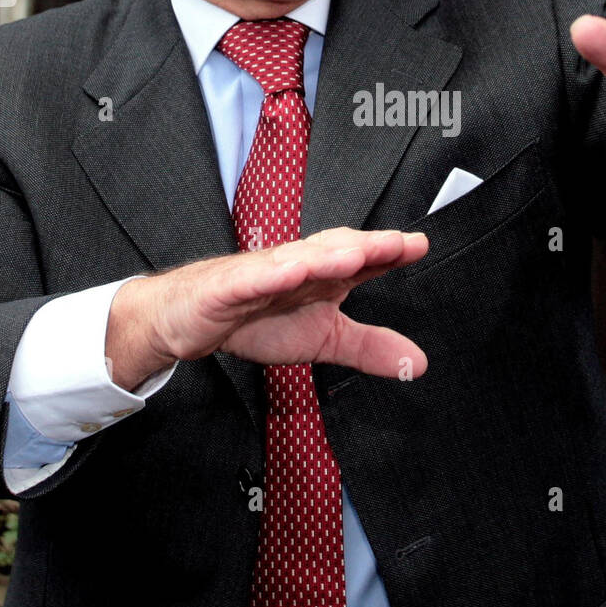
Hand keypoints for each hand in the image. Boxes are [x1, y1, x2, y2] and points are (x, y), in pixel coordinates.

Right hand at [106, 227, 428, 388]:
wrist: (186, 320)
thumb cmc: (254, 319)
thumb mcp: (323, 340)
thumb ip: (368, 347)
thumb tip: (417, 363)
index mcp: (321, 276)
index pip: (360, 260)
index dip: (389, 253)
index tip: (419, 246)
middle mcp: (295, 267)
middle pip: (333, 251)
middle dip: (365, 246)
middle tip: (398, 243)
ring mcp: (260, 274)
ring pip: (296, 260)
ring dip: (325, 255)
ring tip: (355, 254)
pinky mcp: (225, 288)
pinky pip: (248, 280)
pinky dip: (268, 273)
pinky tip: (289, 270)